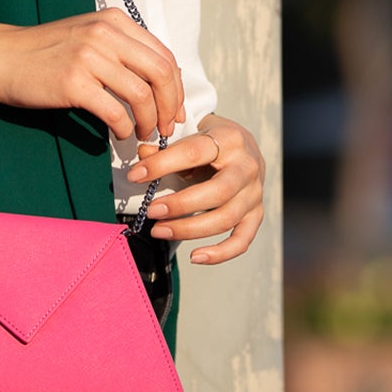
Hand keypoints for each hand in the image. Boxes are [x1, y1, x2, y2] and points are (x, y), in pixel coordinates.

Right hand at [0, 8, 185, 141]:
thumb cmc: (44, 51)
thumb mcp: (88, 35)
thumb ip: (121, 49)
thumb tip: (159, 81)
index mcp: (115, 21)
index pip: (164, 56)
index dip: (176, 88)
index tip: (173, 110)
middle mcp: (106, 33)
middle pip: (161, 73)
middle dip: (170, 106)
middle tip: (165, 127)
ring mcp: (89, 57)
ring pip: (142, 95)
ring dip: (148, 121)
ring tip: (142, 134)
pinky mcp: (73, 83)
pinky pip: (115, 112)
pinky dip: (124, 129)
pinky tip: (120, 134)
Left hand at [126, 113, 264, 264]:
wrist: (243, 147)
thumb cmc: (211, 142)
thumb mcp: (191, 134)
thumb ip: (165, 147)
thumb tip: (142, 154)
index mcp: (229, 139)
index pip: (194, 153)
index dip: (161, 165)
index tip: (135, 176)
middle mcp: (247, 166)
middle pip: (218, 191)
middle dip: (180, 204)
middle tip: (151, 211)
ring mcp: (254, 193)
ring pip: (226, 218)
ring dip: (190, 229)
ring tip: (159, 231)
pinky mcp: (256, 214)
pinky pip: (242, 240)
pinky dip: (220, 253)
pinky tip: (196, 257)